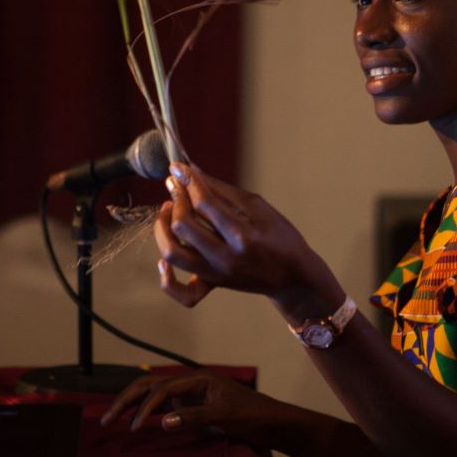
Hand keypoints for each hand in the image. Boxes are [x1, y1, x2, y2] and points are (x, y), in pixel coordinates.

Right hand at [99, 370, 278, 441]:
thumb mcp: (223, 416)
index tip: (133, 427)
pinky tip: (134, 422)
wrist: (270, 422)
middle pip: (150, 386)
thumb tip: (161, 422)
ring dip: (132, 405)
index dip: (144, 407)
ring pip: (152, 395)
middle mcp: (190, 383)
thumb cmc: (251, 414)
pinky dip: (145, 413)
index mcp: (197, 379)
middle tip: (106, 419)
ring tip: (112, 419)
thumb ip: (194, 417)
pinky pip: (162, 407)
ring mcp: (189, 395)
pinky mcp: (191, 407)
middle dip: (126, 400)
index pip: (161, 389)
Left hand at [154, 164, 340, 316]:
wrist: (293, 277)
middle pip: (184, 226)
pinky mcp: (213, 282)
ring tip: (168, 210)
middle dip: (175, 199)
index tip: (178, 167)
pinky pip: (180, 289)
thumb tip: (194, 171)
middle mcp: (226, 257)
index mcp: (243, 235)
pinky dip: (166, 276)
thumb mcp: (260, 208)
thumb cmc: (281, 237)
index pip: (205, 203)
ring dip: (163, 228)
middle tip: (175, 185)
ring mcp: (217, 273)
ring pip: (173, 253)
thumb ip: (224, 191)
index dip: (188, 181)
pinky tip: (163, 259)